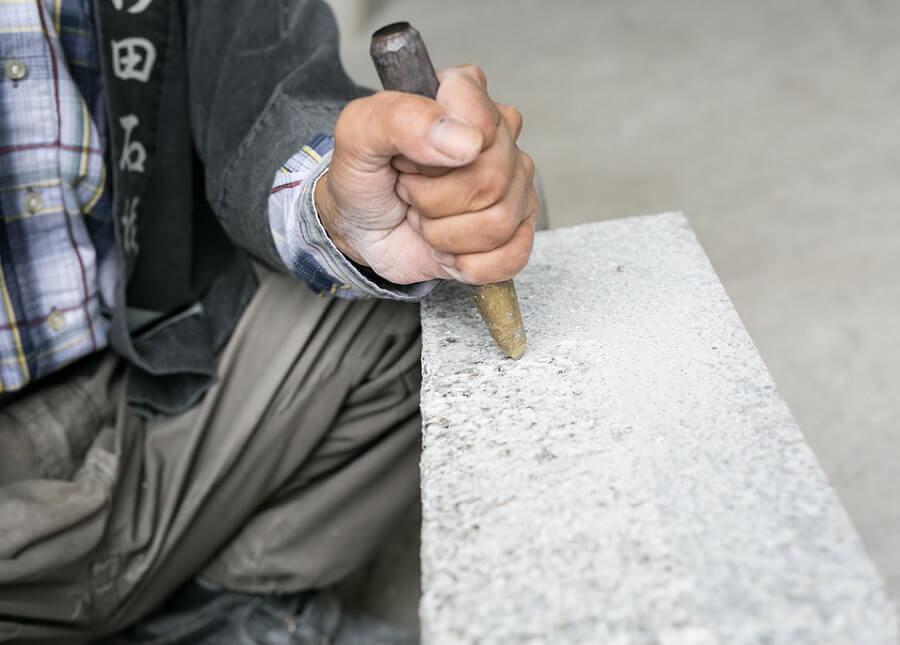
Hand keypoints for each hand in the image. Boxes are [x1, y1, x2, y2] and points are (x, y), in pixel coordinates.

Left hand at [315, 65, 538, 284]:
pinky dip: (465, 264)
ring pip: (498, 223)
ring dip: (444, 234)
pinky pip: (510, 257)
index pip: (481, 121)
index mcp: (466, 96)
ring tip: (424, 218)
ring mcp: (516, 185)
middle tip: (409, 192)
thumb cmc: (365, 177)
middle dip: (432, 200)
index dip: (434, 149)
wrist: (362, 230)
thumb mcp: (357, 135)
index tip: (404, 156)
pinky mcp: (518, 231)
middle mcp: (501, 137)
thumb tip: (463, 140)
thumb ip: (400, 118)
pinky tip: (447, 247)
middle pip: (491, 181)